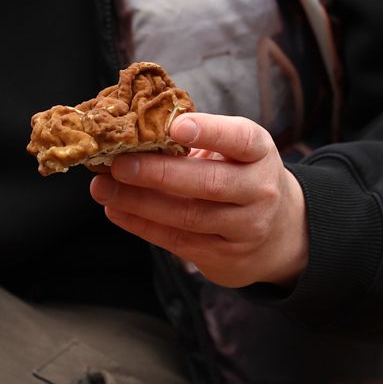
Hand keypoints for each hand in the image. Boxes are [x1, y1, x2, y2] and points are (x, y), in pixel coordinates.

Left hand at [89, 113, 307, 288]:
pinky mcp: (224, 256)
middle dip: (157, 173)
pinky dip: (141, 224)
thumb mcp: (233, 153)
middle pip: (206, 183)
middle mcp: (258, 191)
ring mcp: (243, 228)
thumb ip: (195, 141)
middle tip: (118, 163)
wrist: (279, 234)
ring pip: (187, 216)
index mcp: (259, 153)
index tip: (176, 126)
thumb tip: (133, 129)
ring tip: (103, 188)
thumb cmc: (240, 178)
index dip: (210, 132)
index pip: (240, 139)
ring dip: (138, 202)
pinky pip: (176, 241)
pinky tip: (116, 209)